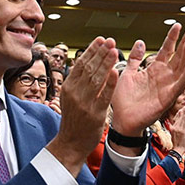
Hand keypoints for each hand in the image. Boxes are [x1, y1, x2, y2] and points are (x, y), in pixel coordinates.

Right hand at [47, 37, 119, 173]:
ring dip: (106, 63)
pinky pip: (104, 96)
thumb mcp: (70, 98)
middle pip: (89, 68)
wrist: (70, 144)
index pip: (80, 64)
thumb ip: (77, 82)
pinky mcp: (95, 114)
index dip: (91, 50)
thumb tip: (85, 62)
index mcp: (68, 87)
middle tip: (110, 41)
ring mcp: (85, 104)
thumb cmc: (73, 121)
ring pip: (96, 79)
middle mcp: (75, 93)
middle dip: (100, 52)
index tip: (100, 40)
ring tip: (114, 50)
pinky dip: (110, 83)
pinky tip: (116, 71)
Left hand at [109, 24, 184, 137]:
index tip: (178, 26)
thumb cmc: (124, 100)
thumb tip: (140, 42)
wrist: (122, 120)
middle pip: (177, 57)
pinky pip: (178, 86)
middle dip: (184, 43)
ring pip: (180, 69)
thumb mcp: (127, 73)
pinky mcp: (167, 99)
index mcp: (153, 70)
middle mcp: (163, 77)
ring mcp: (166, 87)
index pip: (166, 50)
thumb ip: (135, 58)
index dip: (172, 38)